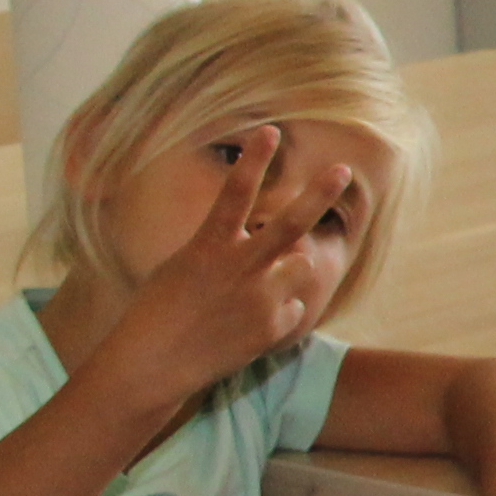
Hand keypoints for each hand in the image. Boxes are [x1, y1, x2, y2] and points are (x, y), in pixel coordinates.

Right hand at [99, 128, 350, 408]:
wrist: (151, 365)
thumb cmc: (158, 309)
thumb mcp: (185, 265)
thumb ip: (226, 247)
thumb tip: (272, 239)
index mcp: (208, 246)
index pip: (234, 194)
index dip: (253, 160)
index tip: (270, 130)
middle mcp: (238, 269)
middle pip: (289, 224)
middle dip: (318, 194)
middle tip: (343, 169)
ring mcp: (259, 299)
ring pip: (300, 264)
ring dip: (288, 268)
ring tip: (250, 291)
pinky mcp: (272, 328)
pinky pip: (292, 307)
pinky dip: (277, 312)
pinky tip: (245, 326)